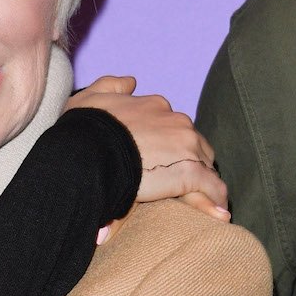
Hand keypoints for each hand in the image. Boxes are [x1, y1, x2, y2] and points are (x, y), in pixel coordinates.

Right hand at [68, 75, 228, 220]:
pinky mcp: (191, 172)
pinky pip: (212, 187)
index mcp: (154, 107)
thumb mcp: (89, 98)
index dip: (168, 144)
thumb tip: (131, 82)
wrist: (86, 153)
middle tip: (171, 182)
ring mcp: (186, 146)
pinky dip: (213, 199)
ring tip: (191, 199)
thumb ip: (111, 85)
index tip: (159, 160)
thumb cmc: (81, 130)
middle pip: (193, 144)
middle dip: (187, 161)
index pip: (172, 126)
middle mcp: (176, 121)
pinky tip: (214, 213)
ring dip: (200, 180)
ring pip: (204, 164)